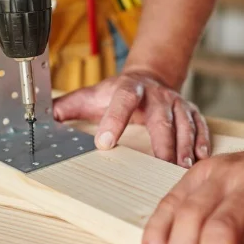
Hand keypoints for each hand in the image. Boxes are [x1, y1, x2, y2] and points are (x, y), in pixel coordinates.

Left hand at [53, 70, 210, 166]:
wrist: (151, 77)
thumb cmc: (118, 94)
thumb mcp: (93, 95)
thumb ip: (68, 107)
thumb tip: (40, 118)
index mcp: (130, 89)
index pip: (122, 102)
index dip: (114, 120)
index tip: (105, 142)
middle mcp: (157, 96)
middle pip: (161, 117)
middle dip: (163, 140)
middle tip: (161, 162)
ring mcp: (177, 104)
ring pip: (184, 124)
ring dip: (185, 146)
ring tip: (183, 167)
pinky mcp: (192, 113)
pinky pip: (201, 127)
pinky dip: (202, 142)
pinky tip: (200, 160)